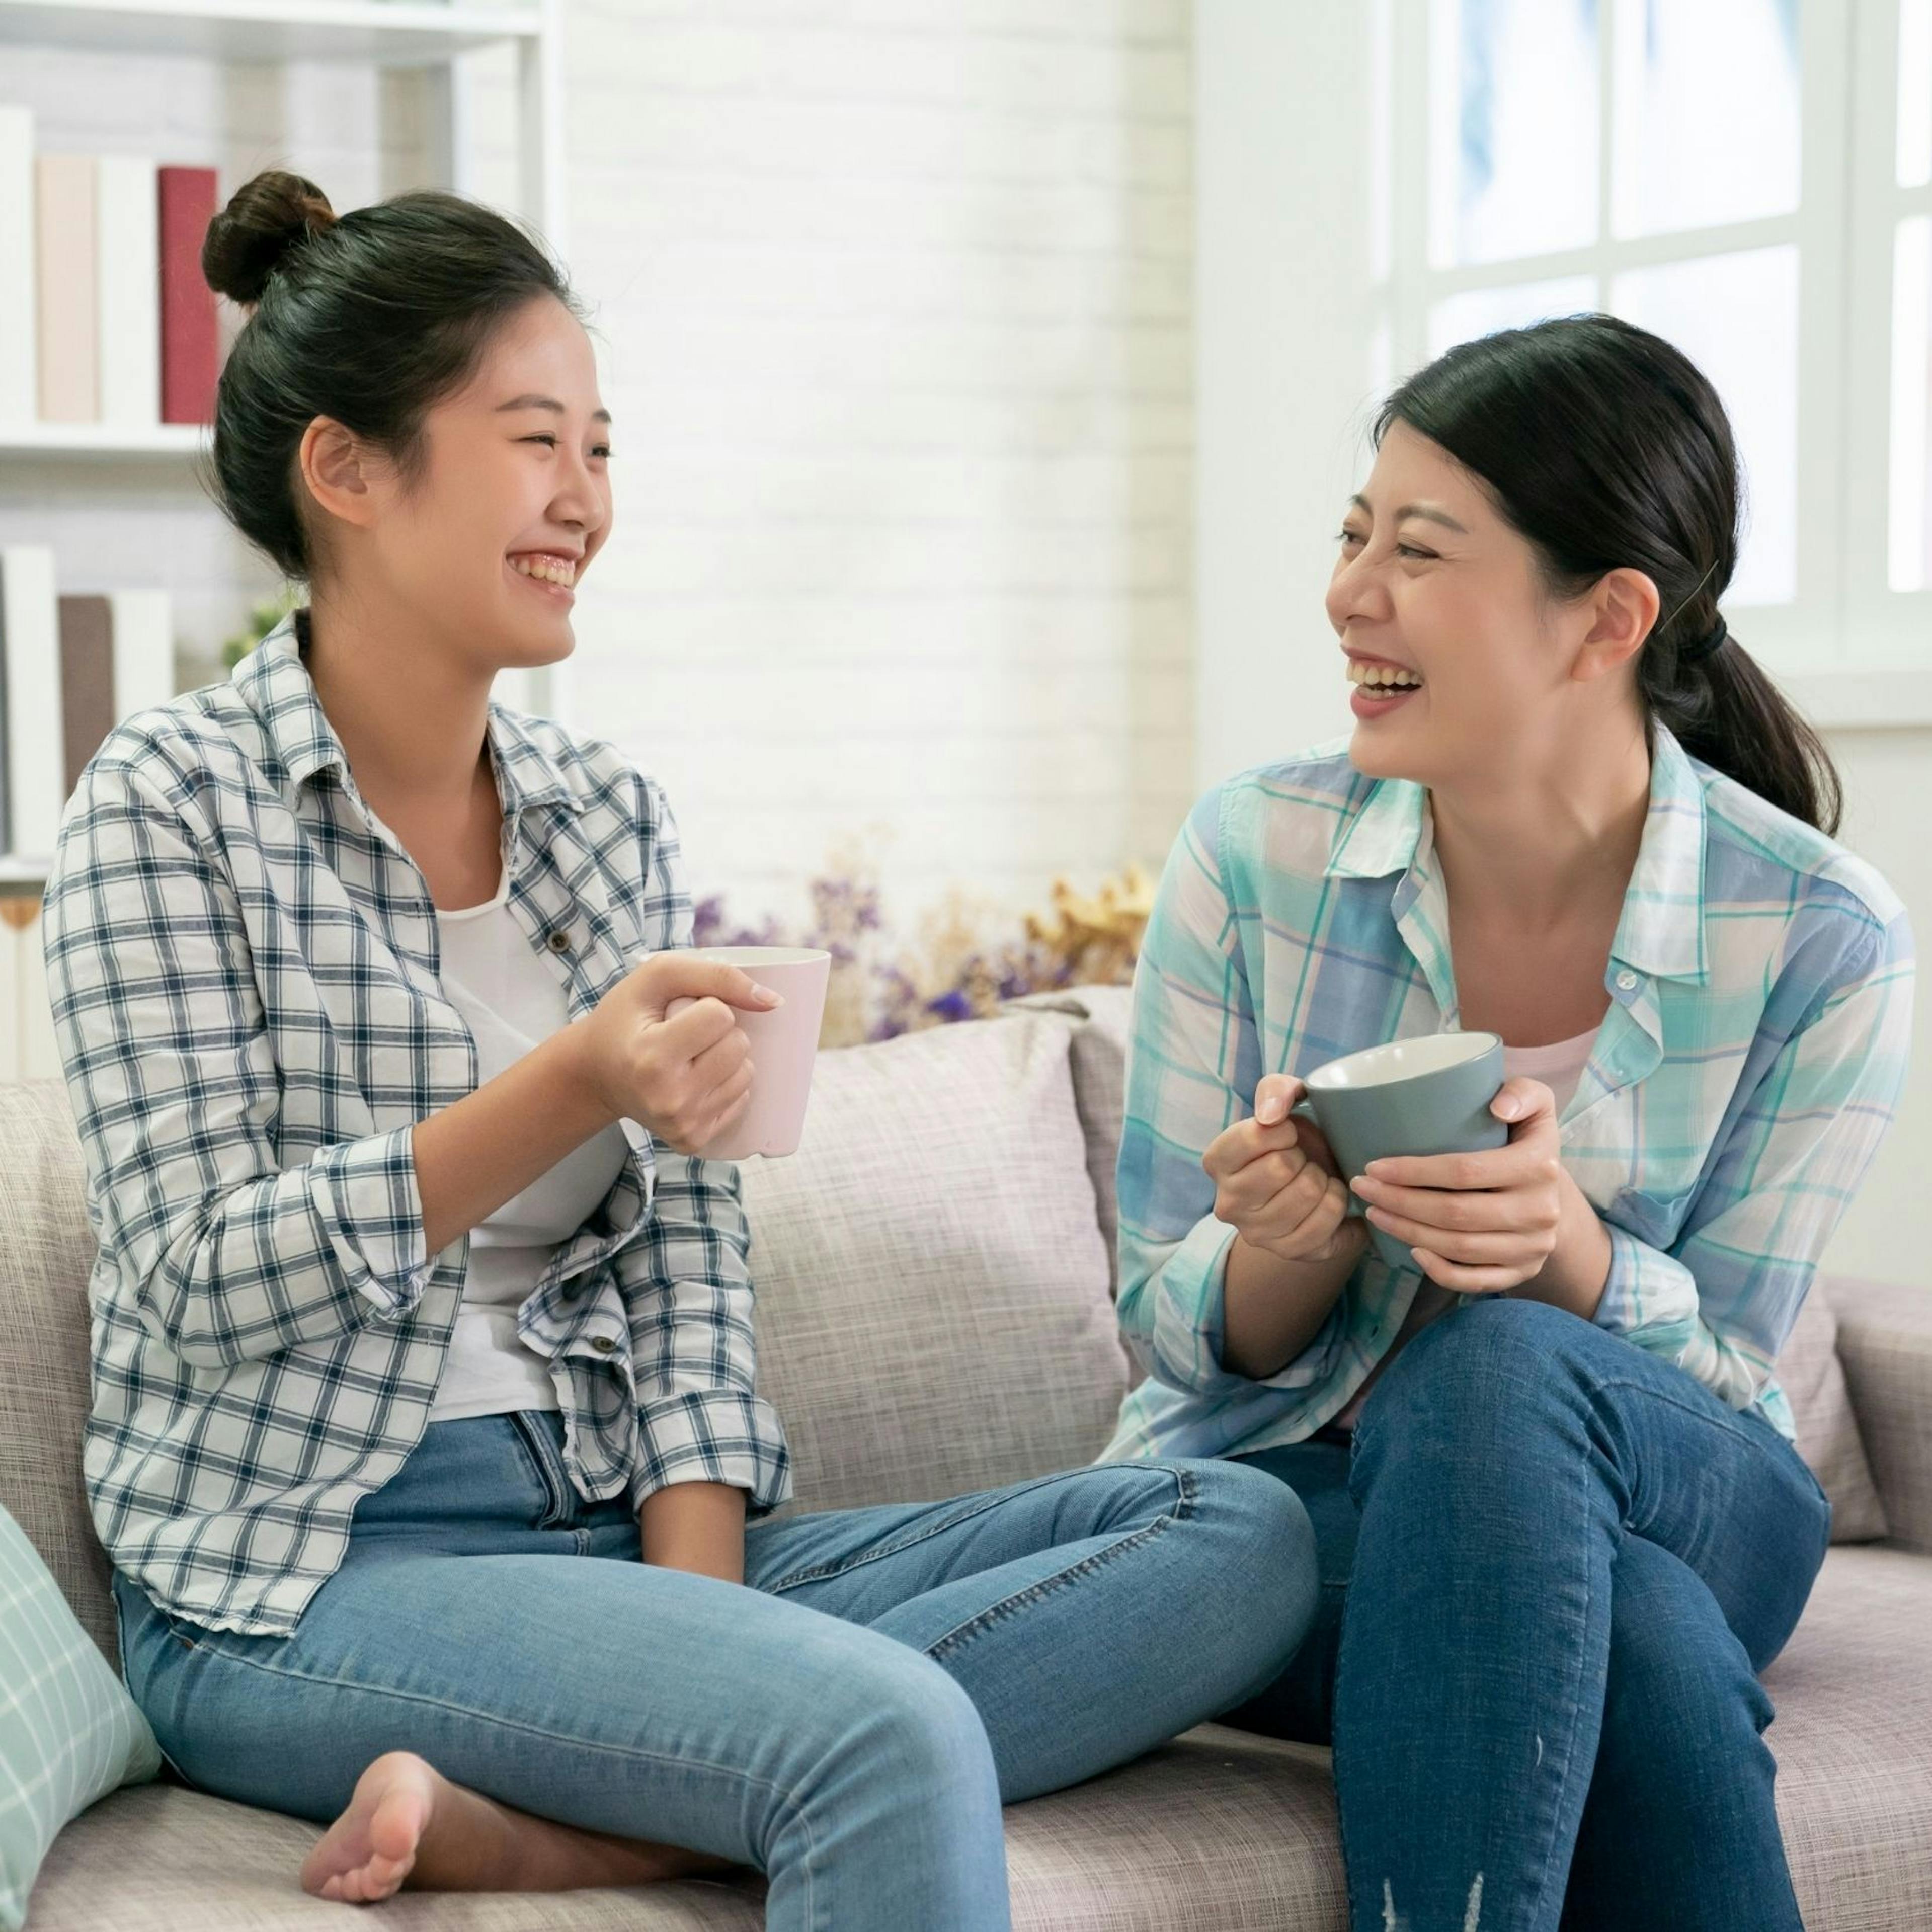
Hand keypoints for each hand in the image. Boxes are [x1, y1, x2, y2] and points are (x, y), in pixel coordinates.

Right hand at [561, 955, 779, 1153]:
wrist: (594, 1076)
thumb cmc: (625, 1020)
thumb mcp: (656, 978)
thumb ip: (715, 974)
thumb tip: (773, 1001)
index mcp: (652, 1059)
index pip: (720, 1016)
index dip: (705, 1006)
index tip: (675, 1014)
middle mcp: (669, 1100)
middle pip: (738, 1045)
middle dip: (719, 1031)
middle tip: (682, 1036)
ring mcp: (683, 1125)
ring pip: (746, 1072)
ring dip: (726, 1056)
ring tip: (688, 1057)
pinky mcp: (693, 1141)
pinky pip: (742, 1098)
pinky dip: (724, 1082)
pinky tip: (692, 1080)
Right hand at [1203, 1074, 1363, 1264]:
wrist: (1320, 1180)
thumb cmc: (1297, 1138)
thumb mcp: (1285, 1101)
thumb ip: (1275, 1091)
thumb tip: (1271, 1115)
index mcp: (1217, 1161)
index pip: (1254, 1136)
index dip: (1283, 1130)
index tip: (1288, 1134)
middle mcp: (1227, 1203)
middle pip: (1281, 1167)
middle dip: (1303, 1156)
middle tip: (1302, 1160)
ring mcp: (1256, 1233)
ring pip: (1307, 1193)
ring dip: (1323, 1179)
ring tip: (1315, 1178)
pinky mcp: (1289, 1251)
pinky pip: (1326, 1220)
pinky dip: (1337, 1201)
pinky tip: (1328, 1198)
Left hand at [1347, 1077, 1564, 1291]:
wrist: (1552, 1190)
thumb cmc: (1524, 1139)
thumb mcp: (1535, 1104)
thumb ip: (1523, 1093)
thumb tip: (1498, 1107)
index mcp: (1539, 1165)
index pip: (1465, 1171)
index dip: (1414, 1172)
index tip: (1374, 1166)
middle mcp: (1541, 1210)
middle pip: (1455, 1213)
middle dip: (1399, 1202)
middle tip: (1362, 1188)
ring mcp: (1533, 1246)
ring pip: (1459, 1248)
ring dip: (1408, 1232)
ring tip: (1375, 1212)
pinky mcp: (1524, 1271)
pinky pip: (1476, 1281)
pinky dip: (1439, 1271)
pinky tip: (1411, 1251)